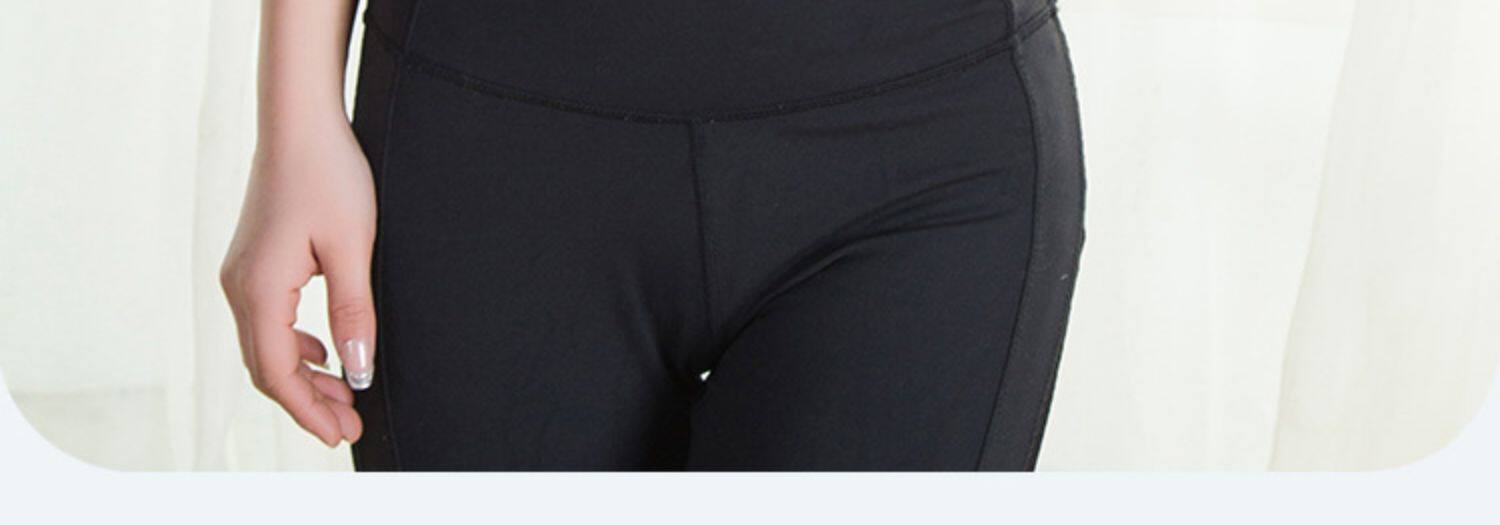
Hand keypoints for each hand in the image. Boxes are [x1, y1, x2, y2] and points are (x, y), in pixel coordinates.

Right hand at [219, 121, 375, 446]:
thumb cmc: (329, 176)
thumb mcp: (353, 248)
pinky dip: (295, 347)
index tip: (341, 433)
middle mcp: (239, 287)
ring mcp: (242, 275)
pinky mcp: (254, 263)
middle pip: (267, 367)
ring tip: (344, 397)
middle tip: (350, 426)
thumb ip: (353, 313)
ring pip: (267, 347)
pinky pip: (268, 322)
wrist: (300, 123)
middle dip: (308, 402)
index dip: (309, 410)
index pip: (277, 373)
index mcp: (260, 289)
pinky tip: (325, 353)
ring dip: (304, 376)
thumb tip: (356, 373)